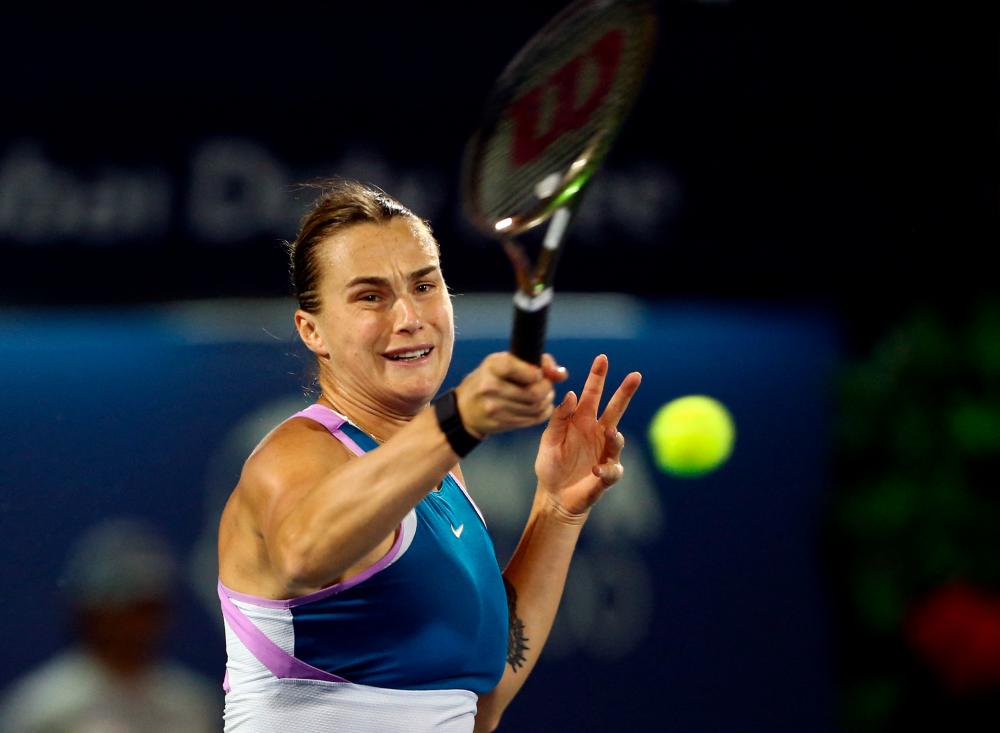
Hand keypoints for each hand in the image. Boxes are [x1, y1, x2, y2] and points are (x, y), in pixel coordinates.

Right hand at [455, 353, 568, 437]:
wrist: (464, 408)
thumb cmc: (490, 379)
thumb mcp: (505, 362)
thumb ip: (536, 363)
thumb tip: (561, 374)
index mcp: (492, 366)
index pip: (526, 370)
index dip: (539, 374)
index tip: (538, 374)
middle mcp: (491, 387)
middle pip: (534, 393)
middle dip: (547, 389)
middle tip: (547, 386)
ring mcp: (494, 408)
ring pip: (535, 408)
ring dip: (546, 402)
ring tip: (543, 396)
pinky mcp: (499, 423)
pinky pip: (531, 420)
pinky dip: (541, 413)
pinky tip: (539, 407)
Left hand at [534, 354, 641, 517]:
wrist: (554, 496)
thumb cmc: (551, 465)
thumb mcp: (549, 439)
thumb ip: (559, 418)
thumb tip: (572, 394)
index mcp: (582, 421)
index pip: (592, 395)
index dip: (597, 377)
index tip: (603, 358)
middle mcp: (597, 433)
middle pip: (615, 409)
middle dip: (625, 392)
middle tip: (636, 375)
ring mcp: (605, 453)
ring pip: (617, 439)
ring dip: (615, 436)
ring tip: (611, 432)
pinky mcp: (607, 476)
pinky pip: (611, 471)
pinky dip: (605, 471)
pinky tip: (595, 470)